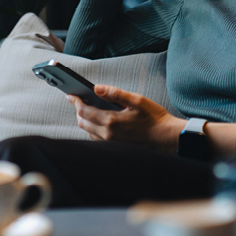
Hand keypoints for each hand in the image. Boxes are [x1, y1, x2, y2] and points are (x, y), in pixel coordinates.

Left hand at [67, 85, 185, 152]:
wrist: (165, 138)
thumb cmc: (153, 118)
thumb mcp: (136, 100)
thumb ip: (115, 93)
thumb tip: (97, 88)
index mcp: (111, 121)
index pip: (84, 111)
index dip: (75, 101)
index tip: (71, 94)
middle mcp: (108, 134)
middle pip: (82, 122)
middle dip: (78, 110)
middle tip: (77, 99)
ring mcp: (110, 143)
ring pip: (88, 131)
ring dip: (84, 120)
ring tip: (86, 108)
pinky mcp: (115, 147)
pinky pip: (96, 138)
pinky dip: (92, 128)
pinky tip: (97, 120)